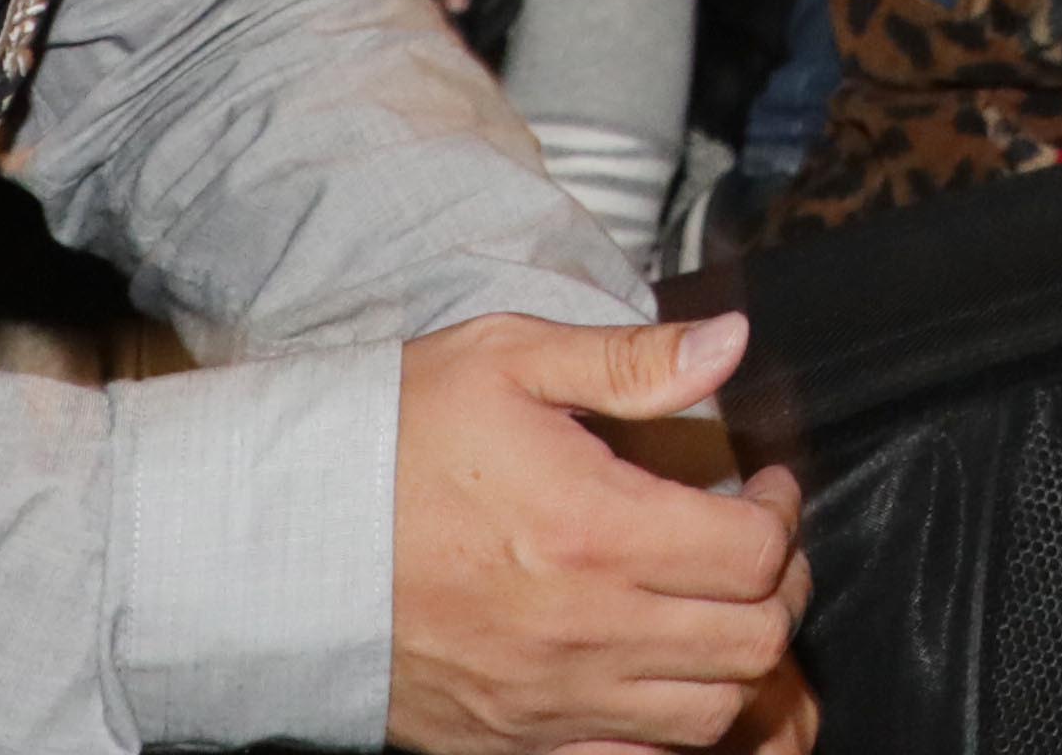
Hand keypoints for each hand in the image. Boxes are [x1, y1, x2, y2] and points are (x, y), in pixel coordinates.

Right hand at [385, 311, 809, 754]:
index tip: (766, 487)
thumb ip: (630, 361)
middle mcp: (583, 628)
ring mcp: (547, 699)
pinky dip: (672, 731)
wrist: (278, 537)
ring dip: (736, 661)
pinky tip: (660, 676)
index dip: (783, 514)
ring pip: (707, 714)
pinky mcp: (510, 742)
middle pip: (751, 641)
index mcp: (594, 528)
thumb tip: (730, 345)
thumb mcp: (506, 361)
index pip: (753, 552)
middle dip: (778, 588)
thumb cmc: (389, 440)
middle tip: (757, 546)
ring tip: (716, 607)